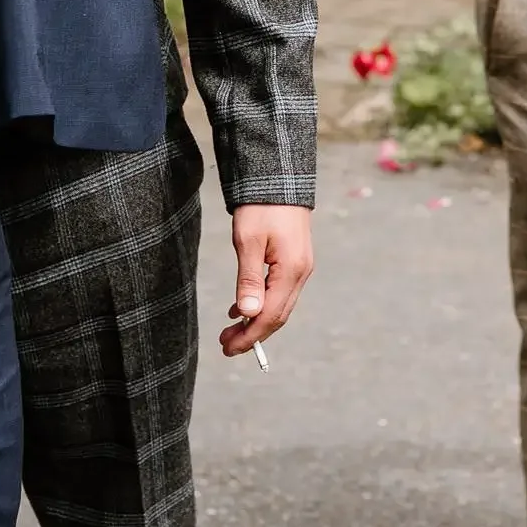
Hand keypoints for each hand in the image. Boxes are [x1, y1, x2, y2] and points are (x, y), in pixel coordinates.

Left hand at [221, 204, 313, 357]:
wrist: (278, 178)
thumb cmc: (261, 207)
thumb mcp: (248, 241)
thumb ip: (249, 279)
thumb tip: (248, 314)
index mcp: (291, 270)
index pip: (270, 315)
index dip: (250, 336)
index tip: (228, 348)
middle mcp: (300, 272)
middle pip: (278, 316)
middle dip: (252, 335)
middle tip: (225, 345)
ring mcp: (299, 267)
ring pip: (279, 306)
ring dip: (255, 322)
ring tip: (230, 331)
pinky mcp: (294, 261)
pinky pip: (279, 292)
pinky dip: (260, 305)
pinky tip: (241, 309)